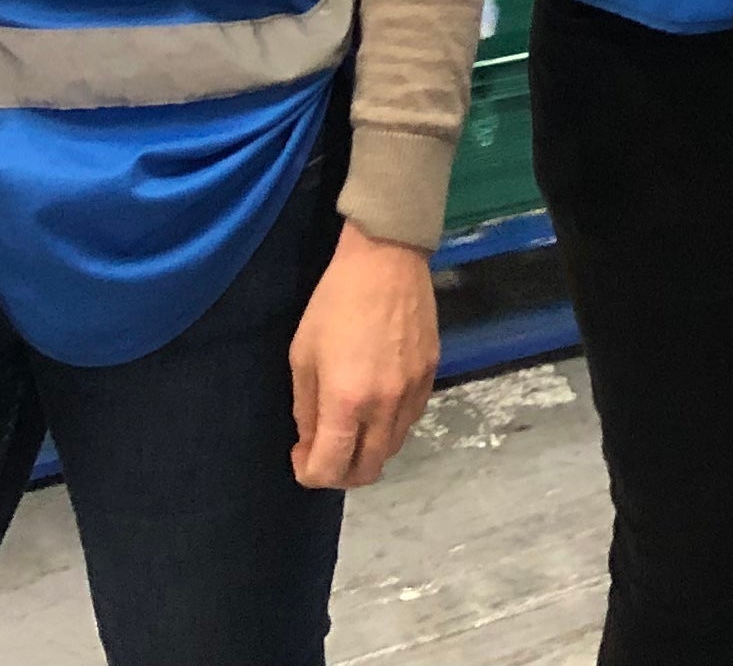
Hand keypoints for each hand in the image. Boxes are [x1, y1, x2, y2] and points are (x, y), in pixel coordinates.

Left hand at [288, 225, 439, 488]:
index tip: (300, 453)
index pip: (330, 470)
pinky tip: (376, 401)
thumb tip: (312, 443)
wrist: (387, 260)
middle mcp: (385, 406)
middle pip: (366, 471)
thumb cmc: (334, 304)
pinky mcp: (432, 376)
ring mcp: (413, 392)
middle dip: (339, 472)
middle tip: (324, 449)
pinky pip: (409, 420)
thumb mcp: (303, 356)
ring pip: (391, 449)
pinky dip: (389, 426)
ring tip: (351, 425)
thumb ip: (306, 409)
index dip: (308, 473)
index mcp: (346, 402)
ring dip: (366, 450)